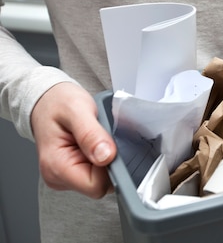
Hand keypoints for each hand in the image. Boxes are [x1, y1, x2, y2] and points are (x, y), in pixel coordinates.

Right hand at [31, 82, 116, 198]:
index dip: (111, 168)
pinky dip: (100, 158)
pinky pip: (97, 172)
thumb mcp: (77, 110)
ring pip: (101, 179)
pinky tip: (93, 143)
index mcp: (56, 166)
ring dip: (105, 159)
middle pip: (100, 185)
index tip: (112, 147)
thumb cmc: (58, 103)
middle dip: (108, 162)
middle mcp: (58, 176)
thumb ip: (91, 135)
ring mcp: (65, 176)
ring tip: (94, 138)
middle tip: (101, 138)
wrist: (47, 100)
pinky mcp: (73, 171)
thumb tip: (106, 157)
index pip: (96, 186)